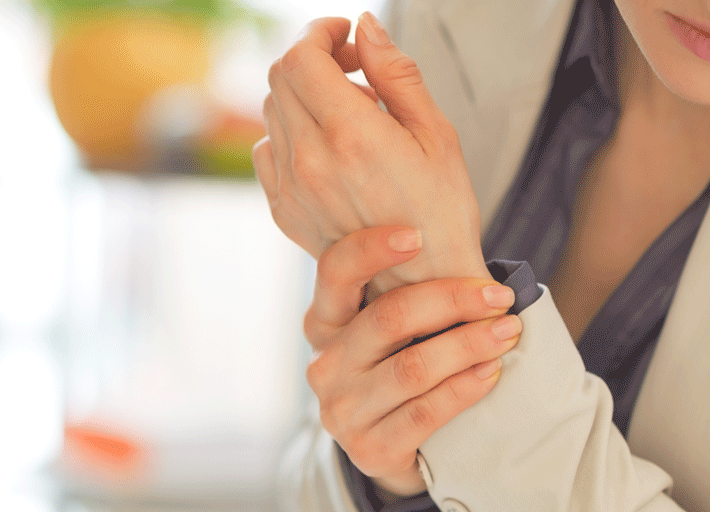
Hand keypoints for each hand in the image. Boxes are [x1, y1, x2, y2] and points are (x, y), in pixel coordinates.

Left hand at [254, 14, 487, 295]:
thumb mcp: (436, 134)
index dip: (319, 34)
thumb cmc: (442, 216)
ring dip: (303, 97)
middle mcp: (312, 164)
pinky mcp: (285, 212)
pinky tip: (326, 147)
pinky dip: (289, 135)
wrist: (428, 286)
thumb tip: (366, 29)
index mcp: (351, 137)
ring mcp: (293, 191)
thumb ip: (395, 74)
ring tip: (349, 113)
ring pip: (272, 113)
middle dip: (313, 59)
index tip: (344, 37)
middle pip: (280, 79)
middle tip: (353, 69)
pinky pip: (267, 153)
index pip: (301, 58)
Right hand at [307, 226, 521, 495]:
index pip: (335, 274)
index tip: (417, 235)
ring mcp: (343, 412)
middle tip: (498, 296)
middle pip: (389, 318)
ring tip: (508, 332)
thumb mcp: (389, 335)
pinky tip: (492, 373)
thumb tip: (474, 266)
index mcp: (324, 325)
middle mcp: (325, 366)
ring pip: (413, 368)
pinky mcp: (370, 450)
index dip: (370, 249)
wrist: (393, 453)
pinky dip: (464, 388)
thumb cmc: (399, 374)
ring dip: (469, 344)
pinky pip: (425, 412)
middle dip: (452, 301)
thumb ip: (409, 299)